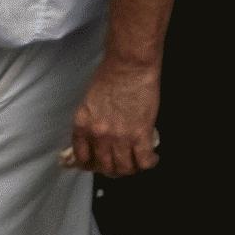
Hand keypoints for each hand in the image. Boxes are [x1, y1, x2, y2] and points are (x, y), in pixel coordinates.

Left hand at [66, 51, 165, 176]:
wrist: (129, 65)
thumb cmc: (110, 76)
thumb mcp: (88, 103)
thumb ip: (90, 123)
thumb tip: (95, 139)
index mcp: (82, 127)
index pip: (83, 158)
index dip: (92, 165)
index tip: (98, 164)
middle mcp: (98, 136)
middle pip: (104, 167)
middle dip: (113, 170)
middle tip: (120, 165)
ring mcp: (119, 137)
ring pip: (124, 168)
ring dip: (131, 169)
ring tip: (136, 163)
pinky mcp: (140, 134)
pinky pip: (143, 160)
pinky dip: (149, 163)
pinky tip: (151, 159)